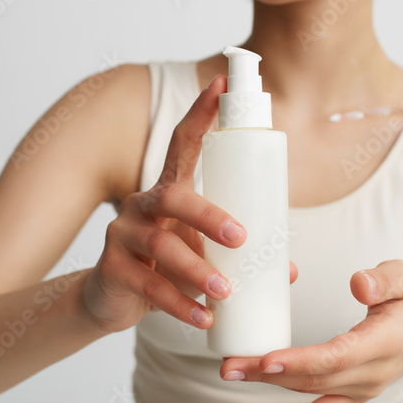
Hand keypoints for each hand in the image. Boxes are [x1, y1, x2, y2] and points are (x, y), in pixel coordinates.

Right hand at [83, 73, 297, 332]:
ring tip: (226, 291)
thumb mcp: (201, 251)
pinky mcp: (112, 269)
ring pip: (162, 246)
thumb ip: (238, 254)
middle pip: (175, 197)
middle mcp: (143, 204)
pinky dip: (179, 305)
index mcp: (170, 190)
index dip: (201, 113)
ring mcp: (123, 235)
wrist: (112, 301)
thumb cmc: (166, 265)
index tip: (222, 84)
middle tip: (241, 237)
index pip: (182, 143)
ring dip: (197, 271)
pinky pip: (148, 286)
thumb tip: (290, 270)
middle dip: (209, 215)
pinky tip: (203, 319)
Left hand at [219, 259, 402, 402]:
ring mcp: (362, 388)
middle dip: (269, 372)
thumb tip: (358, 283)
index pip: (338, 355)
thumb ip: (385, 279)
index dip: (301, 360)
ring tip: (232, 373)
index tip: (268, 359)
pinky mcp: (353, 394)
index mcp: (385, 341)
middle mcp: (372, 372)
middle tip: (230, 365)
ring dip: (269, 384)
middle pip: (315, 377)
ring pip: (311, 390)